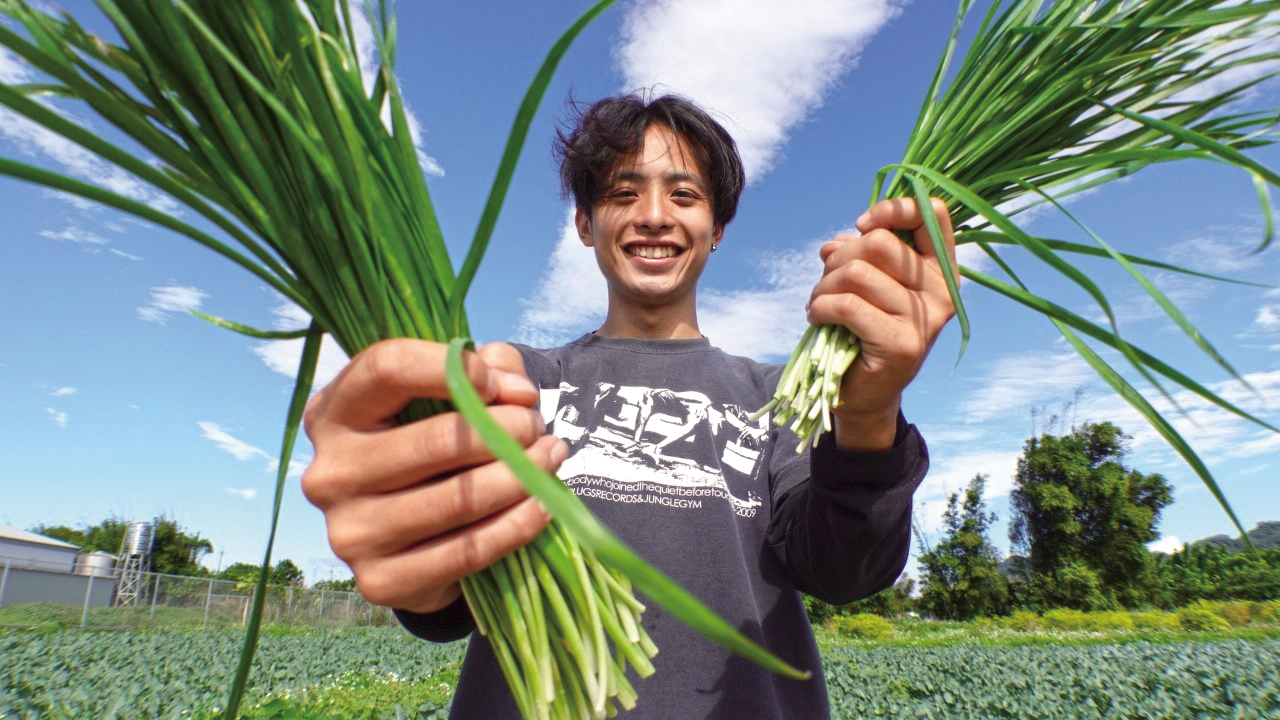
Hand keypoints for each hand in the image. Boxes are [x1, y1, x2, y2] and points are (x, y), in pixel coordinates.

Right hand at [300, 339, 564, 613]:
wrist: (416, 537)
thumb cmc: (433, 445)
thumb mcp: (454, 393)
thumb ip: (488, 369)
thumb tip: (516, 392)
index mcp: (334, 412)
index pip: (387, 368)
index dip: (454, 368)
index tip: (500, 385)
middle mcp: (330, 472)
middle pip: (434, 440)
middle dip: (505, 430)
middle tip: (538, 428)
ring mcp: (349, 533)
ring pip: (458, 499)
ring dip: (521, 476)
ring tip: (550, 458)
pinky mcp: (380, 581)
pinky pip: (468, 551)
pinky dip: (518, 525)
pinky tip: (543, 504)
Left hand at [806, 197, 956, 450]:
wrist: (866, 392)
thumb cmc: (864, 329)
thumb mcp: (865, 283)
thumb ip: (858, 255)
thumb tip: (836, 244)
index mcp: (941, 269)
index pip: (932, 213)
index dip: (891, 209)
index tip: (862, 226)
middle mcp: (942, 292)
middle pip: (879, 243)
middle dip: (839, 258)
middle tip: (828, 283)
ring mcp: (925, 319)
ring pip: (857, 273)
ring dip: (823, 286)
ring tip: (819, 304)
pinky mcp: (901, 344)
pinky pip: (847, 305)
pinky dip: (820, 307)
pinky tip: (816, 317)